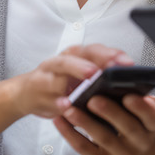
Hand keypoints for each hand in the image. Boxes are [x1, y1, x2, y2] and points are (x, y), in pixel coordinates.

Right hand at [11, 44, 131, 118]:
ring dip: (77, 71)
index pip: (96, 50)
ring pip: (62, 67)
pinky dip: (57, 100)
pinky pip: (48, 94)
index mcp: (76, 55)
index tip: (128, 64)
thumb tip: (128, 81)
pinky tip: (66, 105)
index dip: (112, 54)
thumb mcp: (80, 77)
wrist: (26, 93)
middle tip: (110, 68)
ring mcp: (48, 73)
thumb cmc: (60, 84)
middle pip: (79, 54)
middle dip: (97, 58)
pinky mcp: (38, 89)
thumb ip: (101, 75)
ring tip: (90, 77)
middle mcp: (63, 60)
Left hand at [53, 94, 154, 154]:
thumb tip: (120, 82)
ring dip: (84, 122)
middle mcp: (140, 143)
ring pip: (103, 138)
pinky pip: (84, 148)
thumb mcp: (146, 113)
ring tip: (69, 107)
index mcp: (152, 125)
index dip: (141, 107)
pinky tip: (59, 119)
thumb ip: (139, 99)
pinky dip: (69, 133)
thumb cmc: (138, 125)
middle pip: (127, 128)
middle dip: (110, 112)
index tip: (128, 96)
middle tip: (93, 99)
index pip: (152, 116)